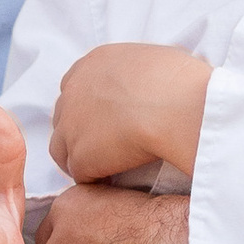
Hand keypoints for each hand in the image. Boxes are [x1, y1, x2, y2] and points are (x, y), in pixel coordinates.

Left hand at [49, 42, 210, 187]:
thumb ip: (139, 71)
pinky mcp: (80, 157)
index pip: (76, 86)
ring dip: (82, 159)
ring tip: (105, 170)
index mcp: (93, 64)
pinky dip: (95, 180)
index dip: (89, 106)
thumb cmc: (179, 81)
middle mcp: (74, 91)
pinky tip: (113, 183)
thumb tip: (153, 80)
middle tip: (105, 146)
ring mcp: (72, 126)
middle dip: (81, 132)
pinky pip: (81, 174)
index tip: (105, 118)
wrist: (175, 105)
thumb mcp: (155, 60)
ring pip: (63, 150)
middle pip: (64, 117)